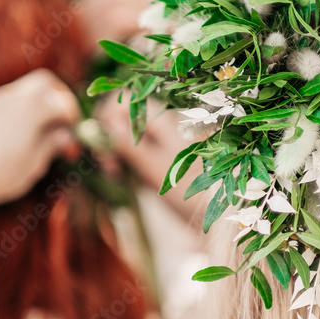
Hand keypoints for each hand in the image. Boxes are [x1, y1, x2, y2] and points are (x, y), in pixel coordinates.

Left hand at [0, 69, 81, 210]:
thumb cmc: (1, 174)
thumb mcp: (35, 163)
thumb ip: (52, 144)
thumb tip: (65, 136)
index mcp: (32, 107)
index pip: (62, 102)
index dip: (72, 117)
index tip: (73, 133)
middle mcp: (12, 96)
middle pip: (43, 82)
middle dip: (57, 97)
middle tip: (62, 119)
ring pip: (22, 90)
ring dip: (36, 103)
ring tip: (39, 131)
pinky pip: (4, 102)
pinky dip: (17, 111)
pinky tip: (15, 135)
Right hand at [97, 97, 210, 224]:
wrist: (216, 216)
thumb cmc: (192, 192)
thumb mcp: (157, 169)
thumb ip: (131, 146)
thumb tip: (106, 127)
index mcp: (167, 121)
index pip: (128, 102)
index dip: (108, 117)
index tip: (103, 143)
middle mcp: (164, 128)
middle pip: (124, 119)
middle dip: (109, 137)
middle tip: (108, 165)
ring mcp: (162, 145)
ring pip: (126, 138)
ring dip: (114, 151)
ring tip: (114, 173)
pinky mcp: (159, 162)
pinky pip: (134, 154)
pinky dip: (124, 162)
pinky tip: (120, 177)